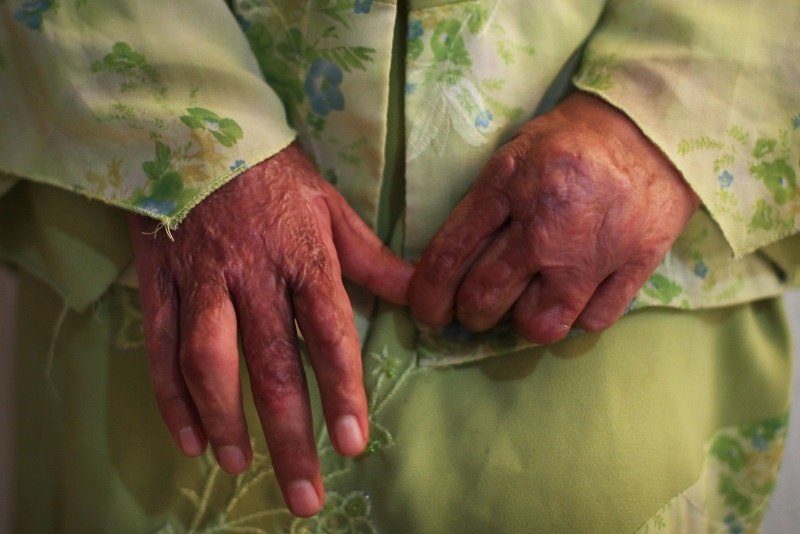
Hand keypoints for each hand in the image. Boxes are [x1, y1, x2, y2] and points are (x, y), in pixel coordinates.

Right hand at [128, 143, 412, 516]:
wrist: (196, 127)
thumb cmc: (274, 173)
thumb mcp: (331, 207)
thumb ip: (373, 259)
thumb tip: (421, 298)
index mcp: (304, 256)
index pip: (329, 333)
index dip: (342, 391)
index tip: (353, 444)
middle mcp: (253, 275)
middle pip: (272, 365)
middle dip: (289, 435)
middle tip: (303, 494)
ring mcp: (202, 280)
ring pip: (210, 363)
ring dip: (226, 421)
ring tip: (241, 467)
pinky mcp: (161, 282)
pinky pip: (161, 348)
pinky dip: (170, 398)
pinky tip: (188, 441)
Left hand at [409, 91, 698, 342]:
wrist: (651, 126)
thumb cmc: (569, 142)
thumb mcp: (511, 156)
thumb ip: (480, 208)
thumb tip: (441, 269)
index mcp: (507, 186)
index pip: (448, 256)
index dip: (427, 295)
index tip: (427, 310)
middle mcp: (545, 226)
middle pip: (484, 301)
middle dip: (472, 313)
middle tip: (478, 306)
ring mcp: (593, 252)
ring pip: (538, 325)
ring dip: (525, 320)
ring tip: (531, 300)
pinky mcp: (636, 266)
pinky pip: (590, 322)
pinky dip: (578, 315)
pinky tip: (576, 292)